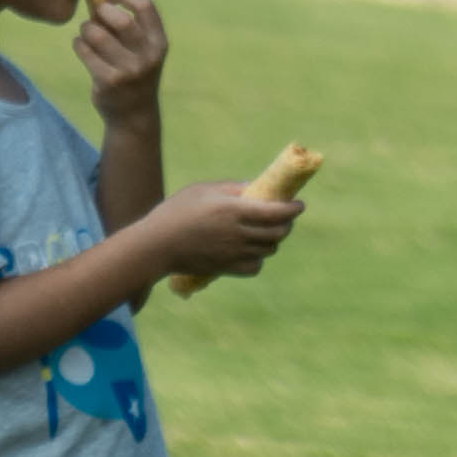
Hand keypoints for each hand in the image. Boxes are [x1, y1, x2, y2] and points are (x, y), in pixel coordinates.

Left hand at [77, 0, 167, 117]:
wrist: (134, 115)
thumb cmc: (134, 72)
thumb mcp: (141, 49)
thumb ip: (126, 24)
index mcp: (159, 42)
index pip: (145, 5)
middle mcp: (148, 56)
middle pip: (121, 20)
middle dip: (101, 11)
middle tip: (95, 16)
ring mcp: (129, 71)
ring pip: (97, 34)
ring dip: (86, 28)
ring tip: (86, 33)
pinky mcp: (108, 81)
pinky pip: (84, 50)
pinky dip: (78, 44)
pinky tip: (81, 47)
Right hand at [145, 179, 301, 278]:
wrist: (157, 245)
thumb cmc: (177, 211)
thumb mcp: (204, 190)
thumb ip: (233, 188)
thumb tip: (256, 189)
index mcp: (234, 210)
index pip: (276, 212)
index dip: (293, 209)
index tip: (299, 204)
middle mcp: (238, 234)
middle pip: (278, 232)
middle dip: (287, 223)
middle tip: (286, 216)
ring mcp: (234, 253)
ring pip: (269, 249)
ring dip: (274, 240)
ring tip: (269, 231)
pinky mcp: (227, 268)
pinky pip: (255, 266)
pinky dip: (259, 258)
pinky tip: (253, 250)